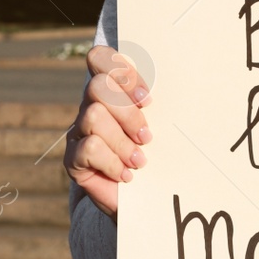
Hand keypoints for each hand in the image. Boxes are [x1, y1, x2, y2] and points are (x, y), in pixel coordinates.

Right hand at [63, 44, 151, 219]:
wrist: (143, 200)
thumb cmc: (155, 156)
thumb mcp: (160, 125)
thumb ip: (157, 105)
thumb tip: (186, 82)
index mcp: (110, 91)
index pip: (99, 58)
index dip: (121, 72)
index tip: (147, 99)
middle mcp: (90, 106)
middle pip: (96, 86)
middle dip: (127, 111)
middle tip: (147, 136)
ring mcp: (78, 132)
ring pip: (93, 115)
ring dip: (122, 141)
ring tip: (140, 160)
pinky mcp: (72, 159)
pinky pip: (90, 148)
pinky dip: (113, 162)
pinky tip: (126, 175)